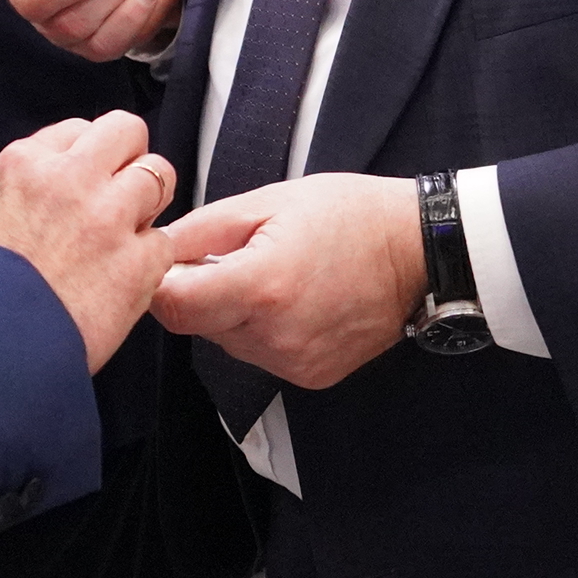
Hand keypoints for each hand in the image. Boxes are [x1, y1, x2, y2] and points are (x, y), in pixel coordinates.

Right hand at [0, 111, 177, 372]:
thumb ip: (33, 186)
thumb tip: (67, 181)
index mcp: (24, 164)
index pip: (79, 128)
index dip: (91, 157)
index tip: (89, 181)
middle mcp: (68, 179)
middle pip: (127, 130)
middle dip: (131, 158)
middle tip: (122, 194)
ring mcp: (107, 216)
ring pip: (159, 174)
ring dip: (150, 204)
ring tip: (128, 235)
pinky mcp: (137, 259)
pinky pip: (165, 241)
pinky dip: (153, 261)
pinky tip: (128, 278)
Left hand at [151, 174, 425, 389]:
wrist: (421, 252)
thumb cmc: (350, 214)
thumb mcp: (269, 201)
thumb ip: (203, 228)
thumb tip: (156, 247)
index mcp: (261, 286)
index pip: (171, 306)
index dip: (161, 281)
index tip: (171, 260)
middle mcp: (274, 336)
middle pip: (197, 324)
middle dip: (201, 290)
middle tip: (234, 254)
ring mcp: (294, 363)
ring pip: (228, 341)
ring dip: (232, 311)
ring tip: (273, 274)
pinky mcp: (311, 376)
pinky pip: (261, 355)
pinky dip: (263, 330)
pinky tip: (296, 299)